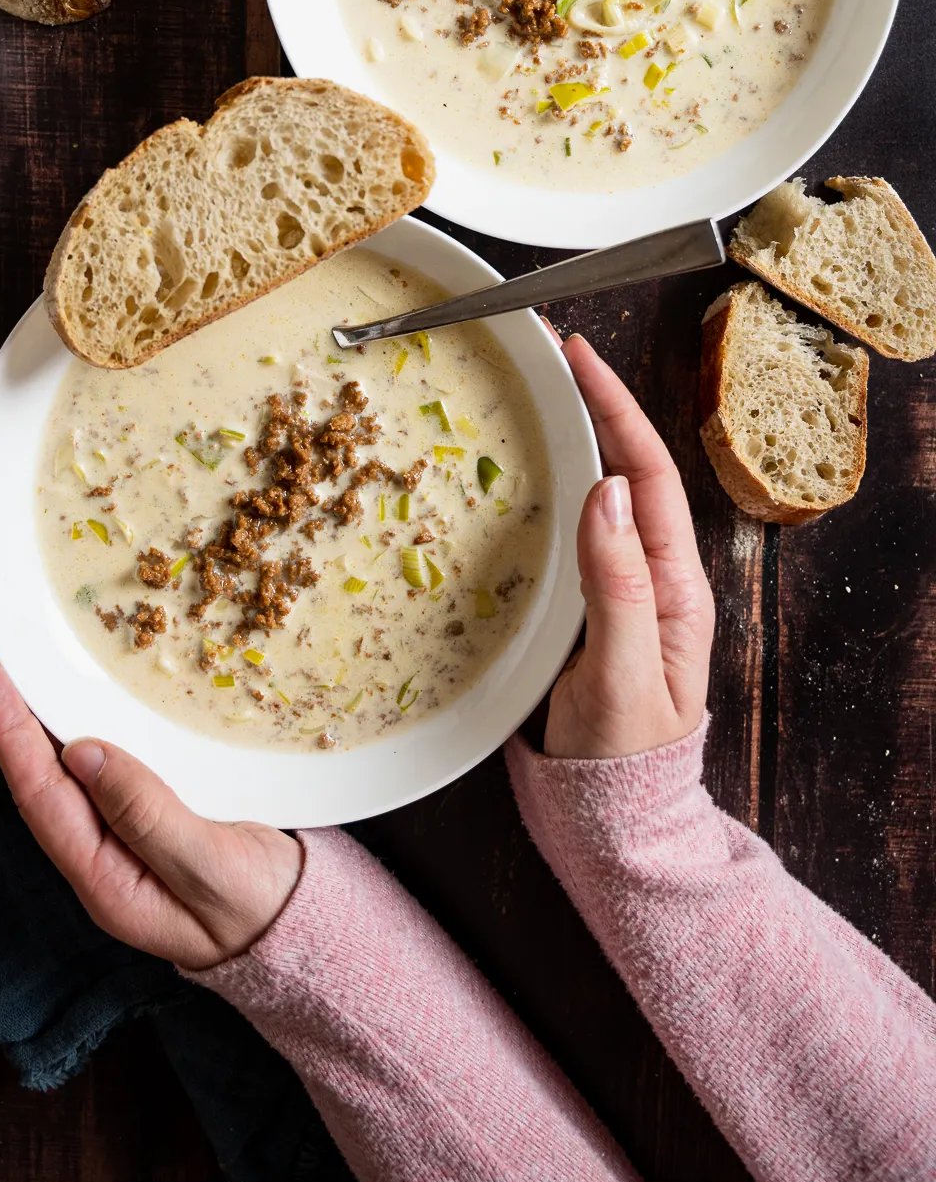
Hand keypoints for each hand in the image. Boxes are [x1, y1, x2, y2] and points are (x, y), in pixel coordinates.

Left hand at [0, 653, 301, 968]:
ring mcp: (120, 841)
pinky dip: (80, 723)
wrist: (303, 929)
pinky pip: (100, 766)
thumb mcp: (212, 869)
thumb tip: (82, 754)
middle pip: (37, 778)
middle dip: (8, 711)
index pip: (40, 796)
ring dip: (37, 714)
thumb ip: (149, 818)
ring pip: (63, 770)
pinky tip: (79, 694)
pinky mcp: (146, 819)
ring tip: (20, 657)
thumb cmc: (264, 908)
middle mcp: (99, 860)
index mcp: (104, 882)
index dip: (8, 729)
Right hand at [543, 332, 714, 759]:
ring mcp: (612, 592)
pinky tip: (508, 476)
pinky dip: (539, 491)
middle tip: (543, 354)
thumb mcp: (625, 677)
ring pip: (591, 497)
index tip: (578, 357)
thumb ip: (619, 586)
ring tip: (526, 394)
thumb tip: (609, 490)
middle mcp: (648, 577)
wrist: (608, 827)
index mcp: (674, 585)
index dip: (614, 408)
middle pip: (622, 470)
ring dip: (564, 441)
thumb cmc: (622, 763)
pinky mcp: (575, 611)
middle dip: (589, 405)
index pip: (649, 473)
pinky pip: (561, 534)